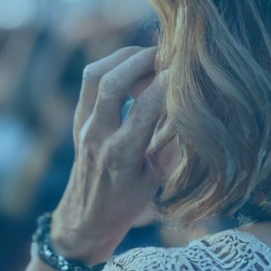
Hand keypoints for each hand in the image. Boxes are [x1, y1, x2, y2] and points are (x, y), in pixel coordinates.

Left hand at [50, 47, 167, 263]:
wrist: (85, 217)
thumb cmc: (127, 202)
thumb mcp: (157, 179)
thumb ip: (171, 143)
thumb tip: (192, 105)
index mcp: (122, 155)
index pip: (144, 108)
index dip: (166, 82)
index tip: (187, 69)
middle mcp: (98, 135)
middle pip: (112, 82)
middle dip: (143, 59)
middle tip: (169, 53)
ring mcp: (83, 124)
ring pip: (96, 73)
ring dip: (124, 57)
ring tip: (151, 57)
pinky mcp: (77, 117)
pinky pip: (91, 80)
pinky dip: (113, 65)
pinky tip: (133, 68)